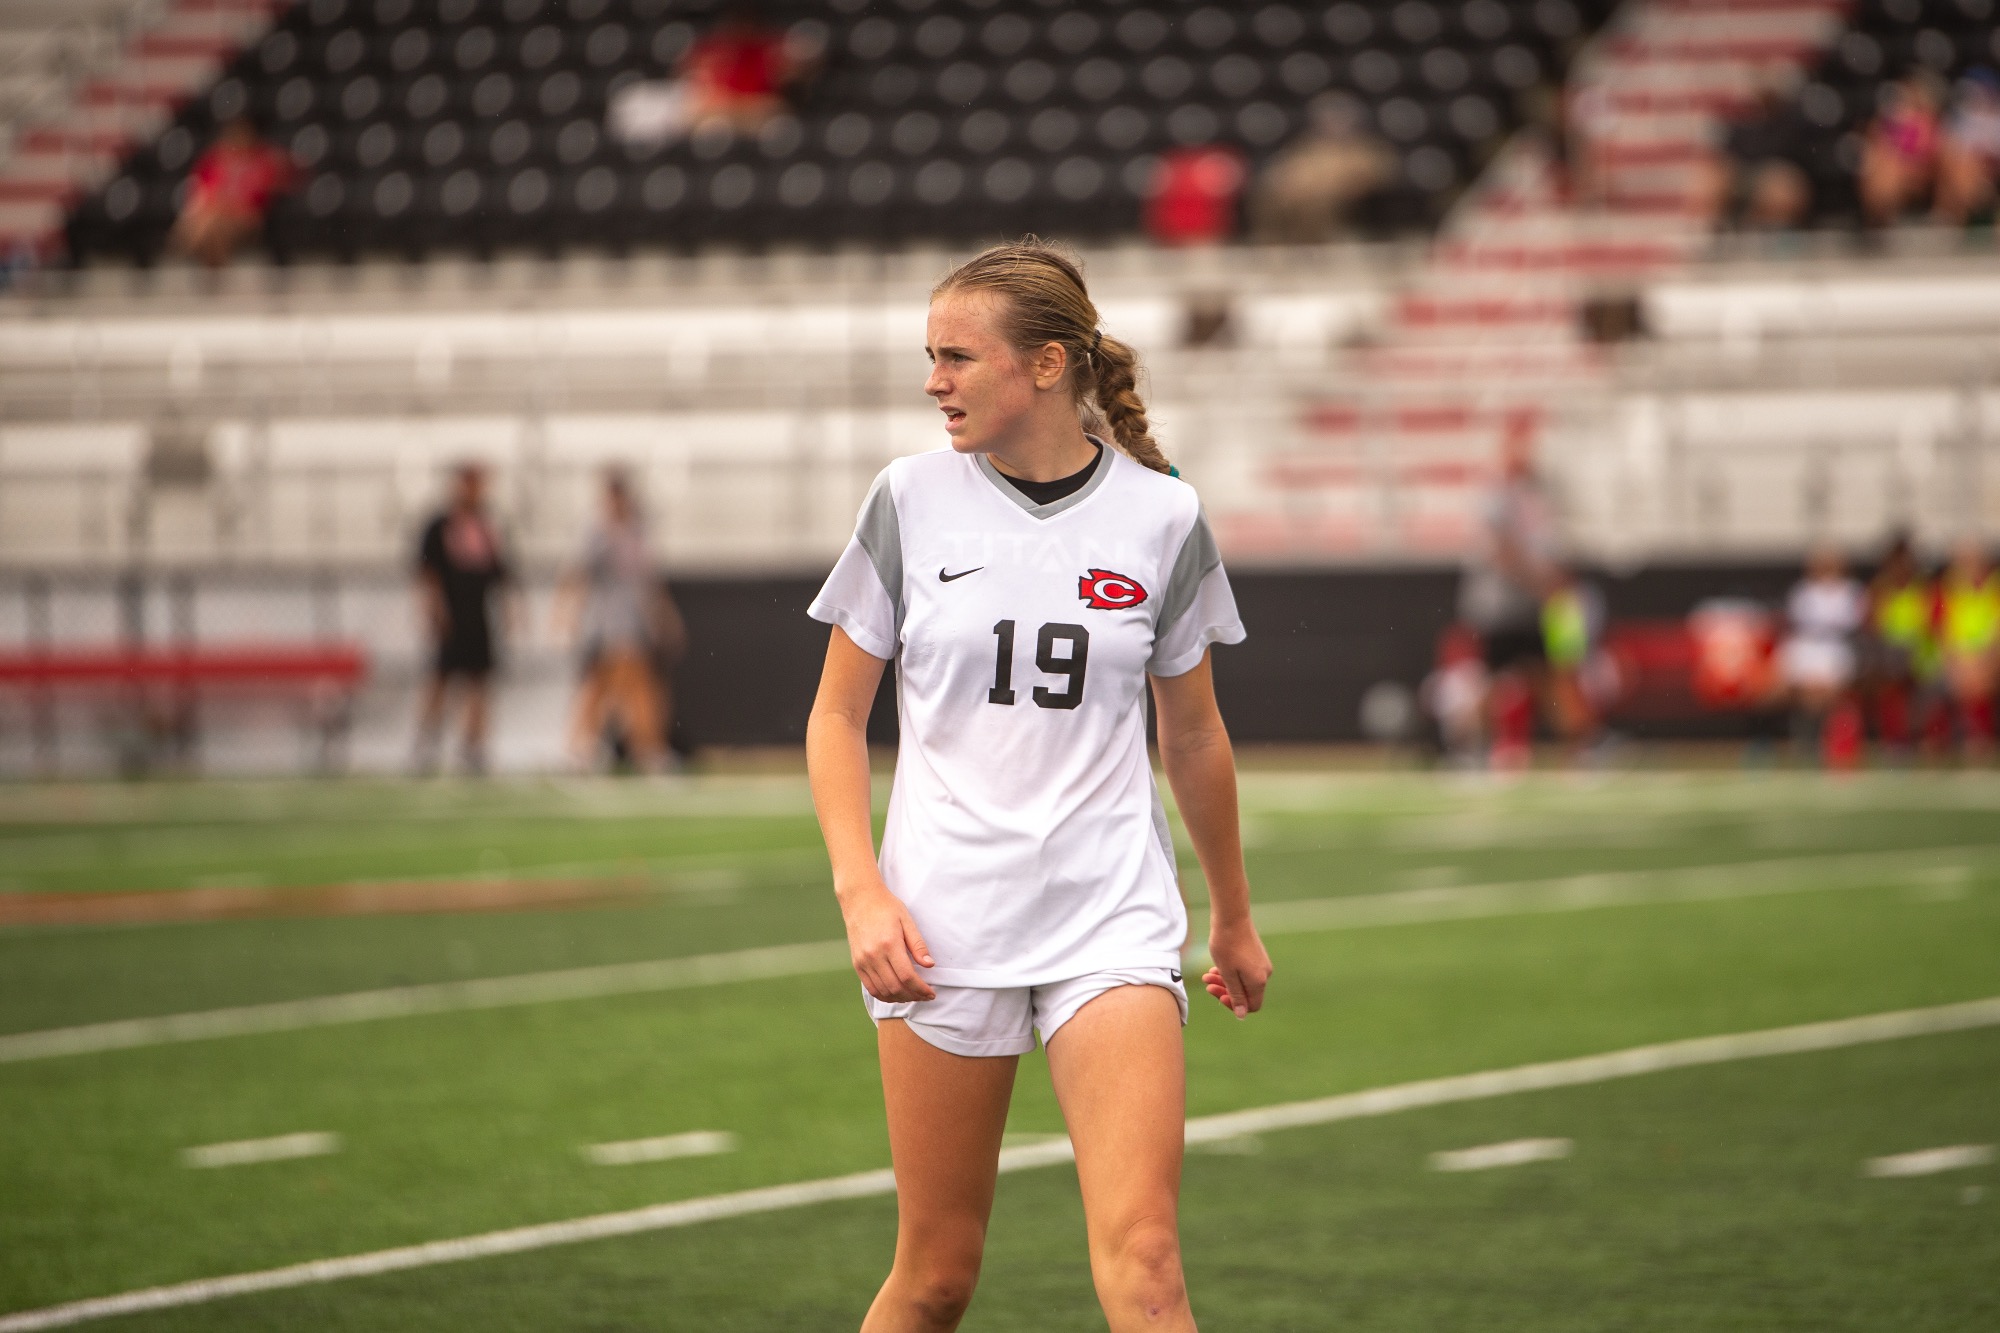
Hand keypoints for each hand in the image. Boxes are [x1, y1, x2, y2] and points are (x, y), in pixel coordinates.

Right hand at [839, 881, 935, 1002]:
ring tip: (913, 995)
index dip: (921, 989)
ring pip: (883, 991)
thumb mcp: (907, 921)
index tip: (931, 993)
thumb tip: (929, 965)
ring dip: (900, 998)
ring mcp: (863, 961)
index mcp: (889, 944)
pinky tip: (896, 994)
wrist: (860, 899)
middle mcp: (874, 955)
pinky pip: (871, 988)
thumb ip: (918, 945)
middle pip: (895, 987)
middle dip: (913, 996)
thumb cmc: (886, 908)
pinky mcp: (857, 964)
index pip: (907, 976)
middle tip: (925, 996)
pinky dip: (885, 996)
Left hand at [1202, 917, 1271, 1019]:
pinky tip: (1215, 967)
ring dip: (1224, 981)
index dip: (1234, 1005)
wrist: (1231, 917)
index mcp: (1259, 982)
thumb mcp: (1228, 974)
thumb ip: (1236, 995)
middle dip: (1225, 991)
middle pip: (1246, 993)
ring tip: (1207, 975)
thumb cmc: (1227, 946)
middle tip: (1208, 984)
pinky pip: (1244, 970)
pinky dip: (1230, 971)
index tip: (1219, 996)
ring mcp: (1261, 963)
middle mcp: (1264, 974)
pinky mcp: (1256, 955)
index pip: (1252, 1006)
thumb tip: (1241, 1015)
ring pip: (1243, 981)